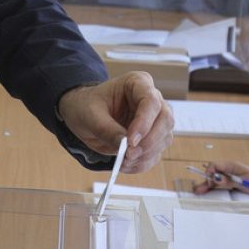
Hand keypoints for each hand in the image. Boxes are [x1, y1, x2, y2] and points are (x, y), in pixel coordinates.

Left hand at [56, 72, 172, 173]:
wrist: (83, 114)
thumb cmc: (86, 107)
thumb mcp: (90, 116)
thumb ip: (108, 130)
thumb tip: (126, 147)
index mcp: (137, 83)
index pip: (151, 101)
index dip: (144, 122)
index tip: (130, 141)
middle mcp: (152, 99)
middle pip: (165, 120)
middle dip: (149, 141)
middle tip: (129, 154)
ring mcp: (155, 119)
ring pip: (164, 138)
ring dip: (145, 154)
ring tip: (123, 161)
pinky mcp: (153, 137)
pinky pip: (156, 153)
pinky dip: (142, 163)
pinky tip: (126, 165)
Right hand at [192, 160, 248, 196]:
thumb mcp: (245, 182)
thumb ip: (229, 180)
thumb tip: (214, 179)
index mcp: (232, 165)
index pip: (215, 165)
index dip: (210, 172)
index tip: (210, 182)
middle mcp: (229, 170)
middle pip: (213, 173)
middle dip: (205, 180)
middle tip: (197, 190)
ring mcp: (230, 176)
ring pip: (215, 179)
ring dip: (207, 185)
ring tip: (198, 191)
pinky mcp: (232, 183)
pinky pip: (220, 184)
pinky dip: (213, 187)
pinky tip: (207, 191)